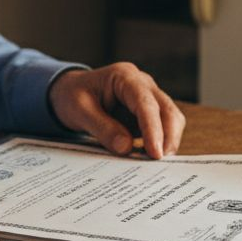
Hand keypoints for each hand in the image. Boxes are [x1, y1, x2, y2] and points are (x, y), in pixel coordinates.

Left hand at [48, 63, 184, 159]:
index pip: (146, 103)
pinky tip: (149, 158)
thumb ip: (102, 128)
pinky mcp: (149, 113)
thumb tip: (126, 148)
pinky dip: (160, 143)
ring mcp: (149, 97)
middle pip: (167, 110)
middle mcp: (143, 84)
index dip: (153, 129)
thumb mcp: (79, 111)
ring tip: (154, 164)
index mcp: (124, 76)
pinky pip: (163, 128)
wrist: (70, 92)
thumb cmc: (73, 96)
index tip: (155, 153)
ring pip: (171, 119)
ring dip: (167, 141)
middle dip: (168, 137)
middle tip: (160, 163)